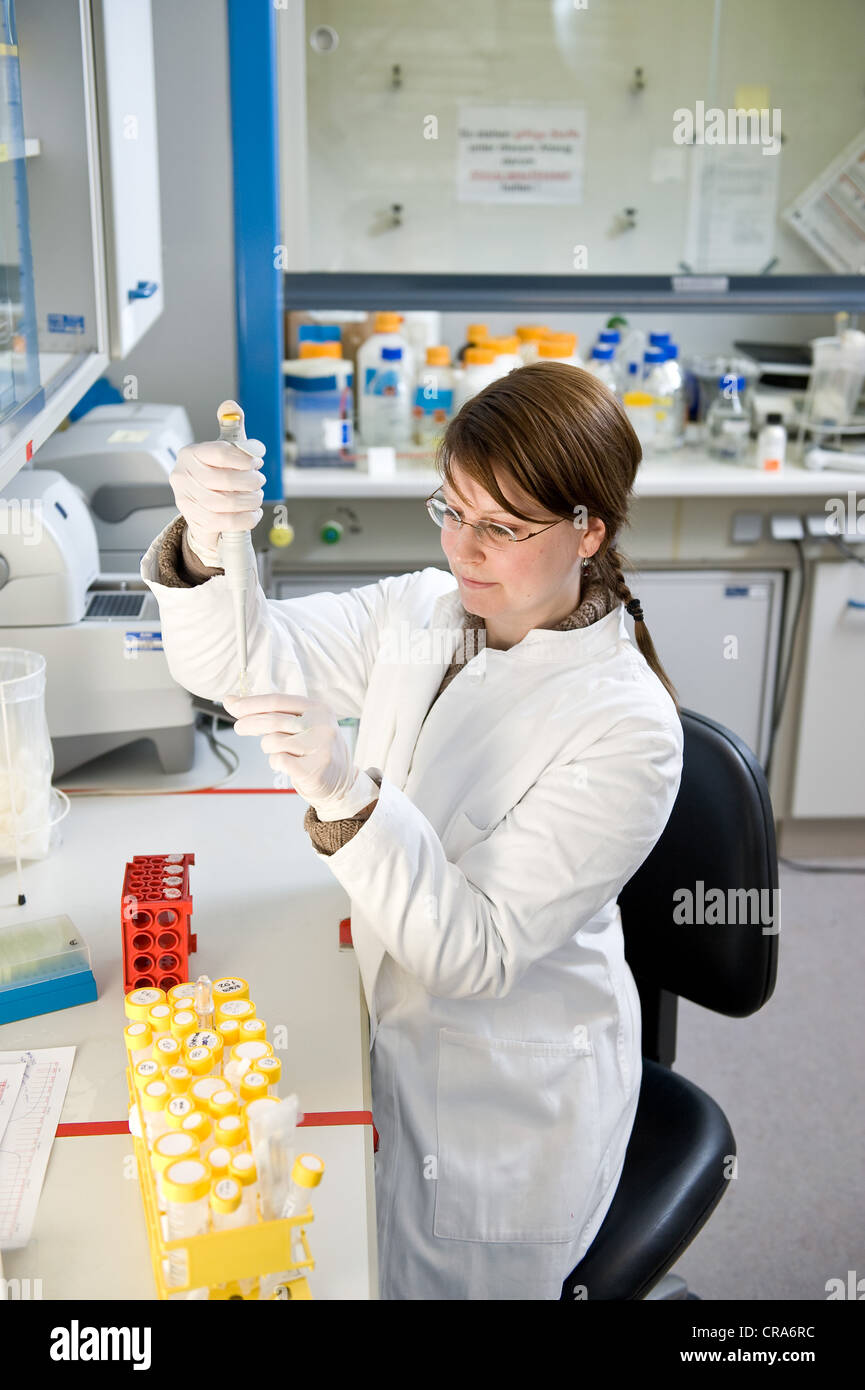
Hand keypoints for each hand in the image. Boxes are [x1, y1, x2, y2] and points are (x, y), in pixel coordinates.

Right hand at [169, 428, 266, 565]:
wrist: (202, 506)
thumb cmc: (216, 473)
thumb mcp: (224, 449)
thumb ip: (231, 427)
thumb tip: (230, 406)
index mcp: (191, 453)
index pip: (220, 453)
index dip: (244, 459)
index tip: (257, 462)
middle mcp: (182, 475)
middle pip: (222, 480)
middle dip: (249, 482)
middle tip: (260, 481)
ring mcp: (185, 499)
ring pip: (223, 503)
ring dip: (249, 501)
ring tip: (257, 497)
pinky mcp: (193, 520)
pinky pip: (223, 522)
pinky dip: (245, 519)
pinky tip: (253, 513)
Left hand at [222, 692, 378, 819]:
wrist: (340, 781)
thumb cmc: (312, 748)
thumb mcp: (297, 724)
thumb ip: (267, 712)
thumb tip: (229, 700)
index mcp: (317, 707)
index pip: (277, 701)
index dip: (251, 703)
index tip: (232, 705)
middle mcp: (322, 724)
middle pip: (272, 721)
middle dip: (249, 723)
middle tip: (239, 728)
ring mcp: (320, 746)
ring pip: (273, 742)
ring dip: (269, 748)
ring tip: (282, 752)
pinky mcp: (314, 768)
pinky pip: (278, 760)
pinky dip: (276, 762)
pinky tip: (288, 764)